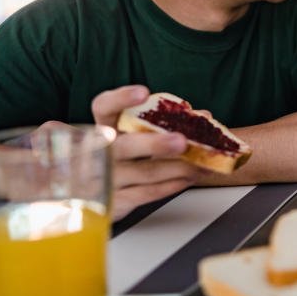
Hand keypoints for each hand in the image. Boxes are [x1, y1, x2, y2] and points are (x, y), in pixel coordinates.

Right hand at [92, 86, 205, 220]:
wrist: (94, 195)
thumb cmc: (122, 155)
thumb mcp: (133, 135)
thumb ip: (165, 122)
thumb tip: (202, 116)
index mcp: (102, 127)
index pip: (103, 107)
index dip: (121, 98)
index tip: (143, 93)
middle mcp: (98, 153)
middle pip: (124, 146)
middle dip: (155, 144)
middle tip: (181, 141)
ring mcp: (103, 180)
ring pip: (144, 172)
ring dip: (178, 167)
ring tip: (201, 162)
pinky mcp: (114, 202)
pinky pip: (147, 193)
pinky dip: (172, 184)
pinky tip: (189, 177)